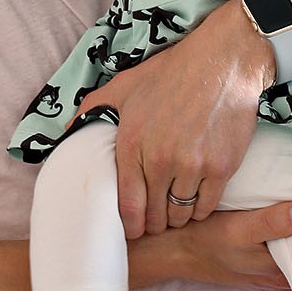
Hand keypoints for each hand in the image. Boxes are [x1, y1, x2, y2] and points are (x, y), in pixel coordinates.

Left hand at [73, 0, 273, 238]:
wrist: (223, 61)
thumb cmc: (172, 73)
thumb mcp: (124, 85)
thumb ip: (93, 109)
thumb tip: (68, 131)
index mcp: (132, 143)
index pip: (127, 204)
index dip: (130, 225)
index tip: (133, 229)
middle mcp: (160, 160)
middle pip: (154, 215)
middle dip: (152, 222)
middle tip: (155, 219)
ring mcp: (192, 165)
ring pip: (181, 214)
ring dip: (176, 217)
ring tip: (175, 210)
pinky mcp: (221, 167)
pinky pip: (207, 206)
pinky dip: (200, 209)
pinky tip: (196, 199)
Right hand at [135, 197, 291, 290]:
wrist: (171, 250)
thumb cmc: (203, 239)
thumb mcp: (239, 227)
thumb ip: (273, 222)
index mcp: (278, 275)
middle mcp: (276, 280)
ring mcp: (265, 275)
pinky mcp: (255, 266)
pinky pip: (283, 256)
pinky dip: (289, 241)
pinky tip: (288, 222)